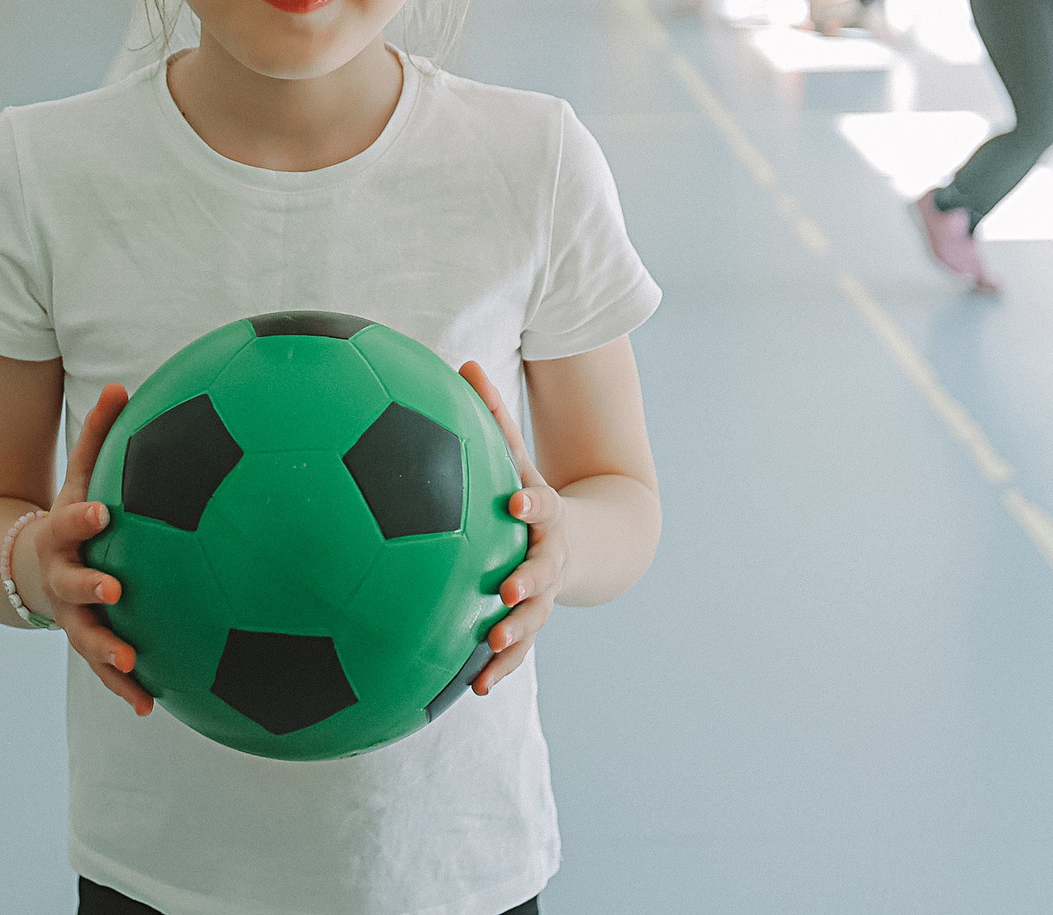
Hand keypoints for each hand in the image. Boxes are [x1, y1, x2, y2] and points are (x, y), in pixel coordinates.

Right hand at [22, 382, 152, 713]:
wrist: (25, 568)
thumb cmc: (74, 513)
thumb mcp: (80, 475)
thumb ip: (99, 435)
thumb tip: (122, 385)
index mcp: (63, 535)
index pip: (71, 522)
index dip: (83, 520)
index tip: (103, 513)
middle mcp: (61, 578)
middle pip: (71, 586)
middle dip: (89, 588)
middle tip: (114, 592)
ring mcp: (71, 614)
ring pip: (85, 637)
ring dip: (106, 652)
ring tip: (130, 663)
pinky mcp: (87, 641)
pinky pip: (105, 668)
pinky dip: (124, 686)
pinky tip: (150, 706)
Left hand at [458, 362, 564, 697]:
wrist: (590, 545)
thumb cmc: (533, 494)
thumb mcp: (521, 456)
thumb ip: (493, 416)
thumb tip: (463, 363)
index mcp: (545, 514)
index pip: (543, 504)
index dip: (532, 502)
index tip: (516, 500)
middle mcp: (548, 557)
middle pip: (542, 572)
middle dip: (526, 582)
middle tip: (503, 591)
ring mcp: (543, 594)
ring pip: (532, 619)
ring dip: (513, 637)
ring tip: (488, 649)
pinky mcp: (532, 622)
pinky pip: (517, 650)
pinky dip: (497, 668)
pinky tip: (471, 689)